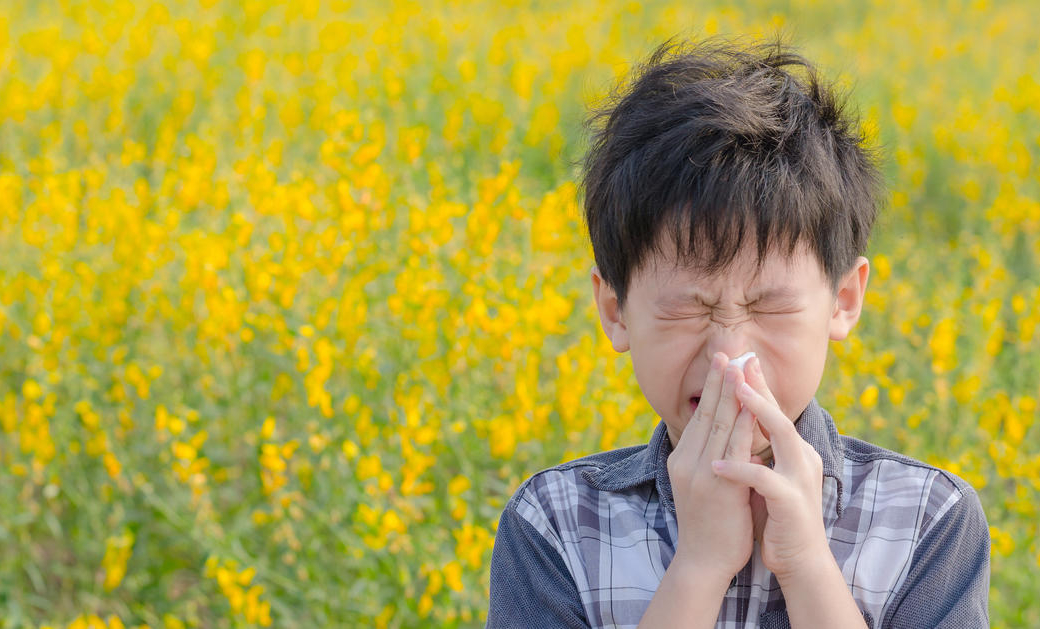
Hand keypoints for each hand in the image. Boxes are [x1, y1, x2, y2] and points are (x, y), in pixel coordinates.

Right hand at [667, 352, 757, 583]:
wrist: (703, 562)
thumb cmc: (708, 526)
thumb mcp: (700, 485)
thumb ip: (708, 459)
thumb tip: (720, 436)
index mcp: (682, 459)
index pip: (699, 415)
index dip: (712, 388)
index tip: (722, 363)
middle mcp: (687, 460)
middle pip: (706, 412)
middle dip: (719, 380)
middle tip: (728, 351)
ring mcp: (701, 471)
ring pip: (718, 423)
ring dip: (731, 392)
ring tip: (739, 367)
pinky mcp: (718, 485)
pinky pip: (734, 447)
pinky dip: (743, 423)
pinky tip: (752, 405)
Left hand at [709, 369, 828, 581]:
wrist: (799, 560)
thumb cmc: (777, 517)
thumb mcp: (766, 477)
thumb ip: (756, 452)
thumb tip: (734, 426)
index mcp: (794, 452)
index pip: (773, 413)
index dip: (757, 387)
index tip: (739, 361)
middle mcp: (801, 459)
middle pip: (780, 414)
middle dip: (759, 387)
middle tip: (740, 361)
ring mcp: (799, 479)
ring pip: (782, 435)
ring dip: (756, 412)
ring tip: (734, 393)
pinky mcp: (790, 502)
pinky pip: (763, 480)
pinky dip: (739, 470)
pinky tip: (716, 465)